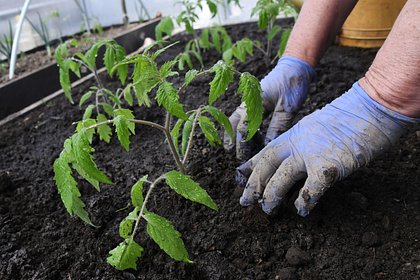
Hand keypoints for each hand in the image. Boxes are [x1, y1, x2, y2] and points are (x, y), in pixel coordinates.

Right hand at [223, 56, 314, 161]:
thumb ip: (277, 126)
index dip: (241, 143)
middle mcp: (249, 101)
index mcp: (254, 101)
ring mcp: (251, 100)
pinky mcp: (257, 101)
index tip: (242, 156)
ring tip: (235, 148)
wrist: (297, 66)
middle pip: (235, 122)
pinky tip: (250, 137)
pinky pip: (246, 116)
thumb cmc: (292, 84)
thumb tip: (268, 146)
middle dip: (233, 139)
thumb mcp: (287, 107)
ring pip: (237, 118)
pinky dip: (244, 127)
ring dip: (236, 133)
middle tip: (236, 156)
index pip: (243, 126)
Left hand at [236, 83, 418, 215]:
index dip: (251, 166)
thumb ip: (303, 142)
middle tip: (244, 201)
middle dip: (253, 184)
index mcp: (294, 134)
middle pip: (267, 164)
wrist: (370, 109)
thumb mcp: (316, 126)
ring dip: (272, 195)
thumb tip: (297, 160)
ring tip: (267, 210)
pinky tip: (301, 210)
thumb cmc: (348, 119)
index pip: (266, 151)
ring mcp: (312, 153)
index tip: (240, 177)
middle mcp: (298, 143)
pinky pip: (311, 188)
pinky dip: (304, 200)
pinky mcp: (330, 165)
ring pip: (282, 177)